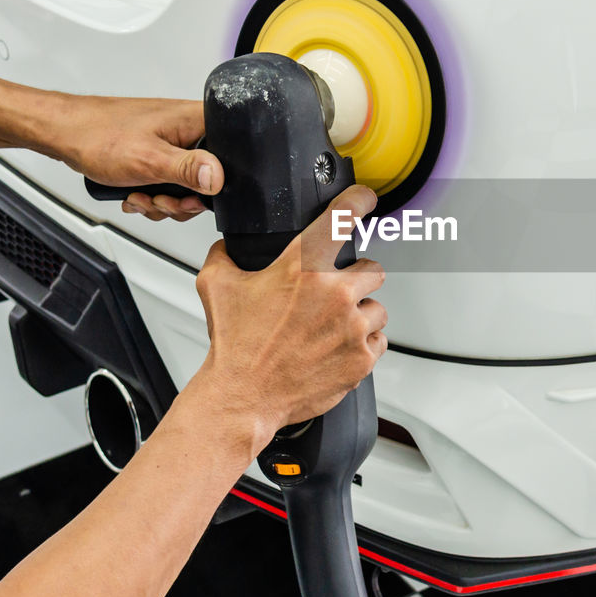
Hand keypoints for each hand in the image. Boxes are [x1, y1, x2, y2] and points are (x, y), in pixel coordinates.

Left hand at [49, 95, 222, 220]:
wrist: (65, 133)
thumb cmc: (99, 135)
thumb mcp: (149, 159)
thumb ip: (188, 169)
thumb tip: (218, 178)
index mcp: (195, 120)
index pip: (230, 155)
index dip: (214, 183)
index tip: (190, 196)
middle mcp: (188, 128)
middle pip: (208, 177)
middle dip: (180, 198)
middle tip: (160, 198)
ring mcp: (172, 141)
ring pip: (186, 185)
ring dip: (162, 200)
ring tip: (140, 194)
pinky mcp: (158, 152)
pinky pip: (169, 183)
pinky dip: (152, 195)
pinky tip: (134, 192)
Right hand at [190, 185, 386, 449]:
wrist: (243, 397)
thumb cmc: (235, 346)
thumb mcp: (216, 286)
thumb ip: (225, 255)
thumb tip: (228, 246)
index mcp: (303, 267)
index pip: (342, 217)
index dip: (358, 201)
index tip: (365, 199)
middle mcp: (334, 293)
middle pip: (372, 269)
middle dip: (356, 279)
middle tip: (334, 295)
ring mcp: (352, 327)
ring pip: (377, 308)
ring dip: (361, 314)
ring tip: (332, 328)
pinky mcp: (362, 358)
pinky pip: (379, 340)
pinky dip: (363, 344)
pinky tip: (338, 348)